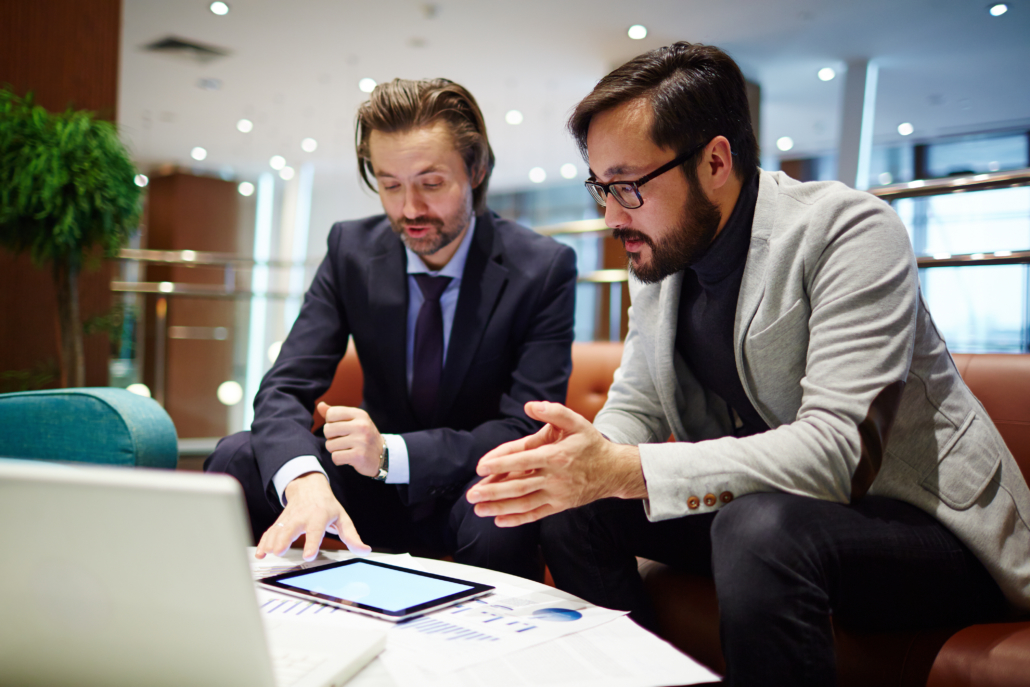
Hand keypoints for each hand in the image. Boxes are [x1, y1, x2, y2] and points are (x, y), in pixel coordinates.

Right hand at [255, 472, 370, 560]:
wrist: (309, 486)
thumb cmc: (327, 505)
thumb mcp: (343, 518)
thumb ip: (352, 536)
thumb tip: (364, 550)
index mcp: (319, 516)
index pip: (315, 530)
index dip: (312, 543)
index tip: (308, 555)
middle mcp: (302, 517)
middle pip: (291, 528)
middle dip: (285, 540)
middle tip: (280, 552)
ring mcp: (289, 519)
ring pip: (278, 530)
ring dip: (272, 542)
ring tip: (268, 554)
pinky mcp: (280, 522)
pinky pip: (270, 532)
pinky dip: (264, 542)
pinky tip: (261, 553)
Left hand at [317, 401, 383, 477]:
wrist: (382, 455)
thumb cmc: (363, 436)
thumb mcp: (353, 421)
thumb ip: (336, 413)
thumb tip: (320, 405)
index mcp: (359, 414)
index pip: (331, 414)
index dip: (331, 423)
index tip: (341, 429)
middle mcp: (361, 425)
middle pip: (327, 430)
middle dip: (331, 438)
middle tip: (343, 441)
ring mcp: (361, 441)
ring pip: (330, 445)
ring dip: (335, 450)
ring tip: (347, 449)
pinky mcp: (359, 456)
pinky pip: (335, 457)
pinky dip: (339, 460)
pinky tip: (348, 458)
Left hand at [466, 401, 646, 526]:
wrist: (613, 470)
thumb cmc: (591, 444)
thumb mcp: (576, 422)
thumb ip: (553, 411)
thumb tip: (530, 406)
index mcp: (556, 455)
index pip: (522, 460)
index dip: (501, 464)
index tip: (481, 467)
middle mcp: (555, 477)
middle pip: (519, 486)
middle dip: (493, 491)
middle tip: (471, 494)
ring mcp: (556, 494)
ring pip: (524, 503)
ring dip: (499, 507)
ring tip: (478, 509)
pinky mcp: (559, 506)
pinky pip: (536, 514)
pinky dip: (517, 519)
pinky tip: (499, 520)